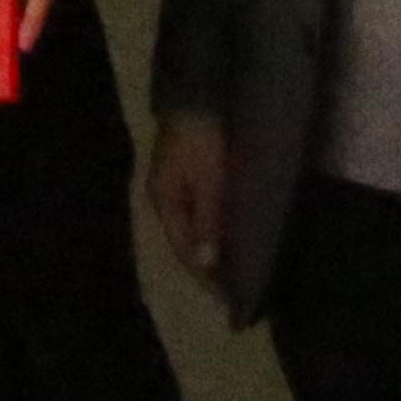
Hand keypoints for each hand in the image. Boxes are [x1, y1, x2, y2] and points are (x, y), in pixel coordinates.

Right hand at [147, 111, 230, 289]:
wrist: (196, 98)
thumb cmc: (202, 141)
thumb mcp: (208, 182)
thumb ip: (208, 221)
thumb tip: (207, 263)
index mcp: (165, 204)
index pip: (185, 252)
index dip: (206, 278)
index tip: (230, 302)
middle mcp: (164, 201)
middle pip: (186, 245)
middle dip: (208, 271)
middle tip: (235, 295)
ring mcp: (173, 189)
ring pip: (193, 232)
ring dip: (211, 254)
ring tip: (235, 274)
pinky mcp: (186, 179)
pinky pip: (199, 217)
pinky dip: (212, 233)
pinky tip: (226, 240)